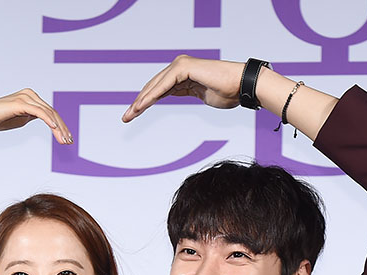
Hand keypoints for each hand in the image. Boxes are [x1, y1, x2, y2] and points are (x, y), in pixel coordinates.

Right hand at [0, 89, 72, 144]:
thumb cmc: (0, 120)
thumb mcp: (21, 119)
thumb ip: (33, 116)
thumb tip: (45, 119)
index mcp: (31, 97)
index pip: (50, 113)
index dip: (61, 126)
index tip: (67, 139)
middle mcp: (30, 94)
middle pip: (52, 113)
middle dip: (62, 128)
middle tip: (69, 142)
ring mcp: (26, 97)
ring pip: (48, 113)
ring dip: (58, 128)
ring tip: (64, 140)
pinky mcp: (21, 103)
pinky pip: (39, 112)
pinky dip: (48, 120)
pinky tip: (55, 129)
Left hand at [123, 55, 244, 121]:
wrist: (240, 86)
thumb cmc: (226, 92)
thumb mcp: (201, 94)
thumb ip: (188, 92)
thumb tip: (180, 94)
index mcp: (183, 73)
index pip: (158, 89)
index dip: (145, 102)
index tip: (134, 115)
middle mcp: (179, 67)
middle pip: (153, 87)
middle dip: (139, 102)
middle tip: (126, 117)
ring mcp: (181, 65)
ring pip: (156, 86)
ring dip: (141, 101)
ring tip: (131, 114)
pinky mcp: (184, 67)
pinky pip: (164, 84)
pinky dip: (152, 95)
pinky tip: (142, 105)